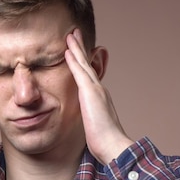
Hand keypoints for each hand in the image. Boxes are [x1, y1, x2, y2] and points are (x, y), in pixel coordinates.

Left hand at [65, 29, 132, 164]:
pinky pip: (80, 72)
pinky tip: (67, 51)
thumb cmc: (104, 141)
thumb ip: (90, 119)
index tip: (77, 51)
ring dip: (76, 48)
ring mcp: (95, 90)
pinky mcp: (90, 93)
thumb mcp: (94, 126)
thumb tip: (86, 123)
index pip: (88, 75)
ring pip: (84, 64)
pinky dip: (74, 60)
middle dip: (80, 48)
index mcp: (99, 97)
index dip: (82, 62)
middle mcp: (99, 89)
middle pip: (87, 64)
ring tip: (70, 34)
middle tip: (74, 34)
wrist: (112, 145)